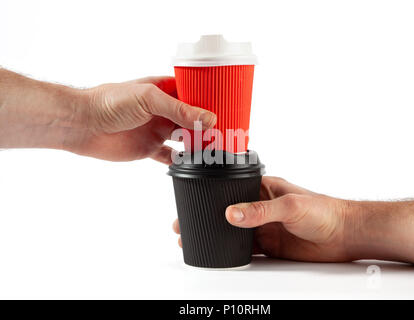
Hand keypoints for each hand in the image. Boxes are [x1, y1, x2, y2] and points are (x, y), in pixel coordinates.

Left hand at [0, 69, 215, 163]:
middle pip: (193, 119)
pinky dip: (182, 162)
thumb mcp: (149, 98)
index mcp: (164, 90)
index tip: (229, 111)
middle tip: (228, 136)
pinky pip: (170, 157)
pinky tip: (194, 166)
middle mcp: (163, 110)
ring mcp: (157, 130)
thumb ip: (179, 109)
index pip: (195, 95)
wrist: (83, 124)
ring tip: (217, 151)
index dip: (211, 103)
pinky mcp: (148, 149)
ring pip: (185, 139)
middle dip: (209, 127)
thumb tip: (208, 119)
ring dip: (199, 145)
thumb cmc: (110, 102)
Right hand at [173, 176, 353, 261]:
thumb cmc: (324, 210)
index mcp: (264, 188)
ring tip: (195, 239)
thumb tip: (231, 213)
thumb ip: (260, 211)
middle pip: (227, 212)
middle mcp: (261, 206)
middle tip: (183, 225)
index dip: (212, 196)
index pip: (231, 189)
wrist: (344, 235)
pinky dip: (231, 251)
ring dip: (216, 235)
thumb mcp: (290, 206)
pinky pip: (245, 248)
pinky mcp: (270, 244)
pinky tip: (219, 253)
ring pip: (233, 231)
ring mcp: (264, 226)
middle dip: (207, 217)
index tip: (193, 202)